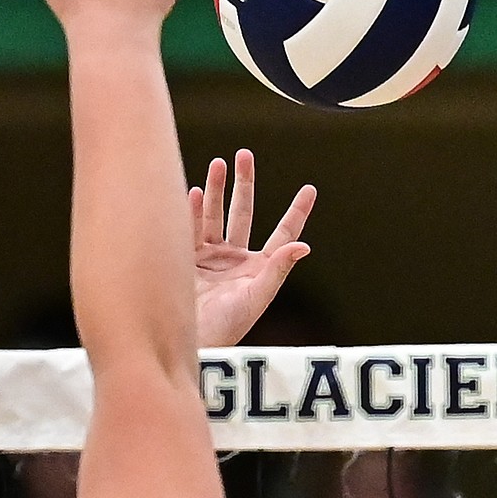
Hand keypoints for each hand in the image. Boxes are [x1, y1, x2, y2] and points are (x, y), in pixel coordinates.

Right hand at [191, 150, 317, 346]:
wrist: (190, 342)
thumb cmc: (226, 328)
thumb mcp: (256, 299)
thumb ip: (277, 270)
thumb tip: (303, 245)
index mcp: (260, 268)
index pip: (283, 233)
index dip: (297, 211)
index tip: (309, 189)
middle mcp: (236, 260)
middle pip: (243, 213)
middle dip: (244, 184)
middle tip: (244, 155)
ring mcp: (211, 259)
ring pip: (215, 215)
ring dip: (217, 190)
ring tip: (218, 163)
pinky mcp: (187, 261)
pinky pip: (191, 229)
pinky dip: (191, 210)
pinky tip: (194, 192)